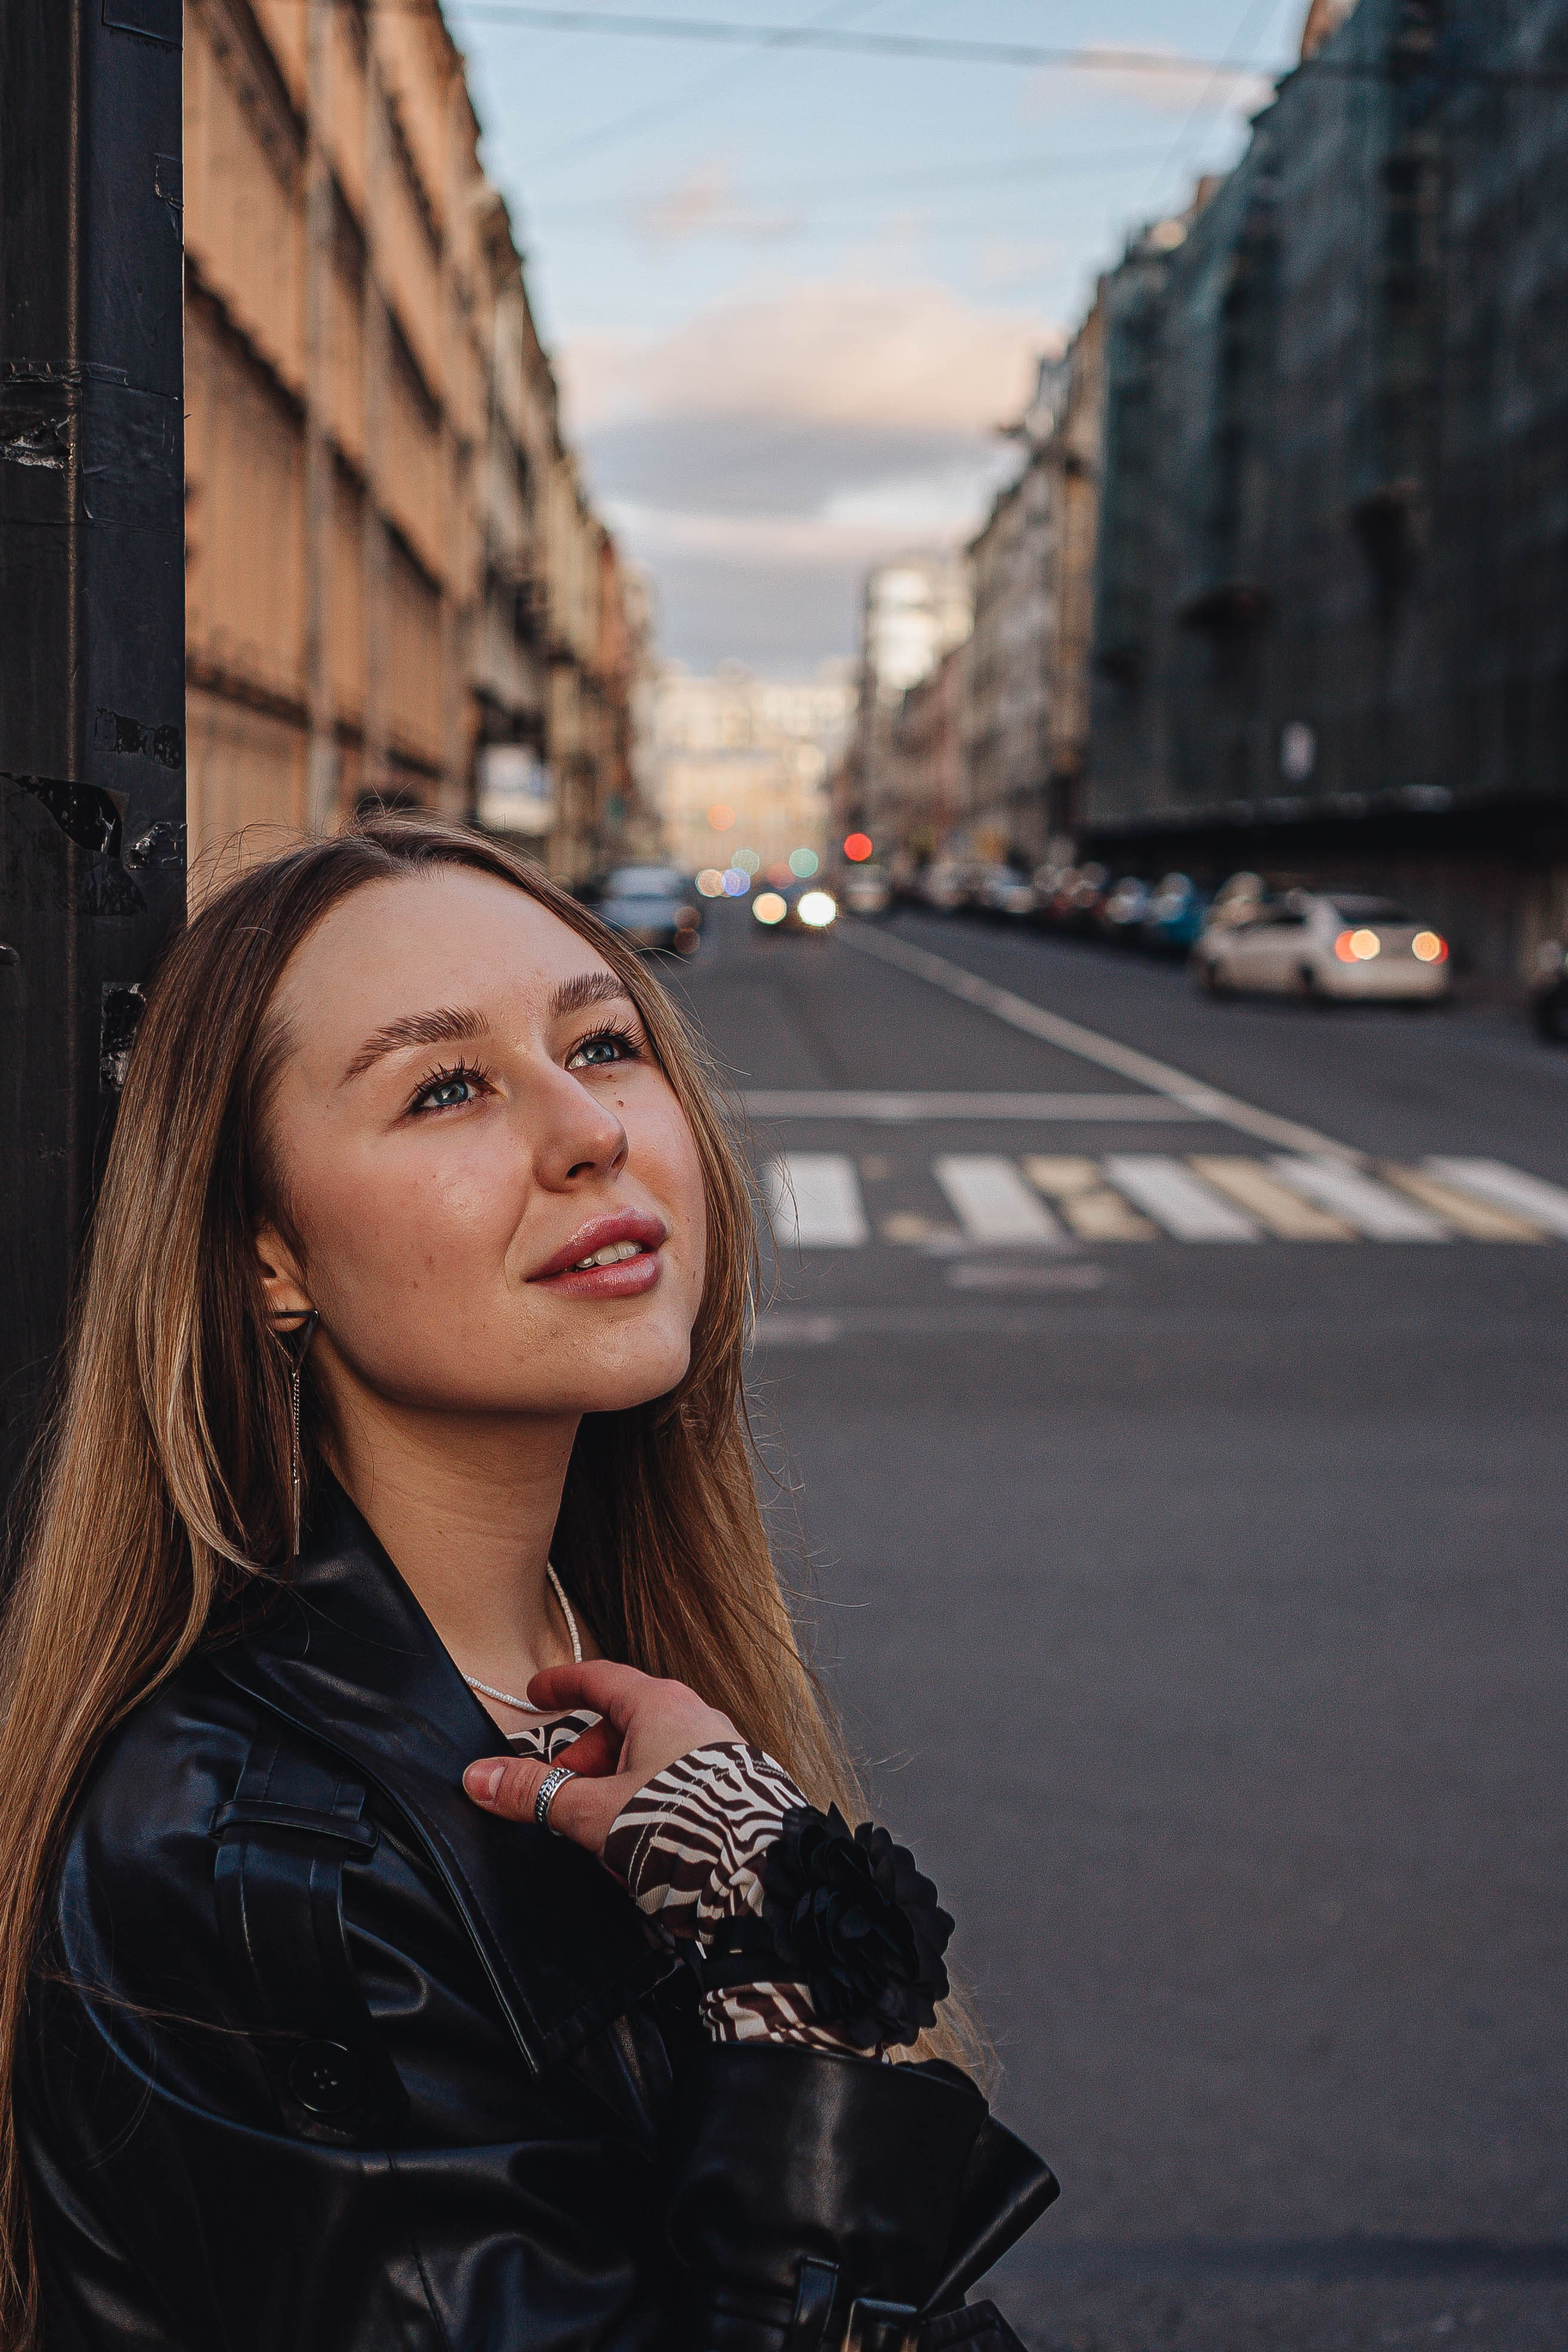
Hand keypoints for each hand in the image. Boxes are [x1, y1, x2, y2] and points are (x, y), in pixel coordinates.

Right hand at [462, 1659, 737, 1856]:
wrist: (758, 1875)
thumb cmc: (684, 1830)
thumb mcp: (594, 1812)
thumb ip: (536, 1794)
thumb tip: (482, 1777)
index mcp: (660, 1706)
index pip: (600, 1679)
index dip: (562, 1685)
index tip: (538, 1692)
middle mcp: (695, 1718)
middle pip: (624, 1722)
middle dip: (586, 1757)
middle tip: (560, 1793)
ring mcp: (719, 1752)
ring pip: (651, 1755)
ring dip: (617, 1783)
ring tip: (601, 1829)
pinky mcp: (733, 1788)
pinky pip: (679, 1780)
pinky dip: (650, 1799)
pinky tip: (642, 1841)